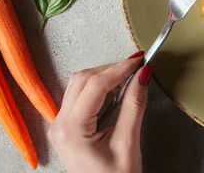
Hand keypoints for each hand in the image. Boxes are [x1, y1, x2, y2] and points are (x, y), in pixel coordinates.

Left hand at [49, 52, 152, 172]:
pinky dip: (99, 87)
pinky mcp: (67, 127)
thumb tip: (143, 75)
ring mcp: (60, 125)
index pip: (96, 85)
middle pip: (83, 79)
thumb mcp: (128, 143)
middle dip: (111, 69)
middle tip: (138, 67)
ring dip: (105, 76)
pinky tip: (117, 91)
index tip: (141, 60)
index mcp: (72, 130)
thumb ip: (134, 106)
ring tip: (130, 78)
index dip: (120, 68)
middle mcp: (60, 125)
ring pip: (79, 84)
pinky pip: (80, 96)